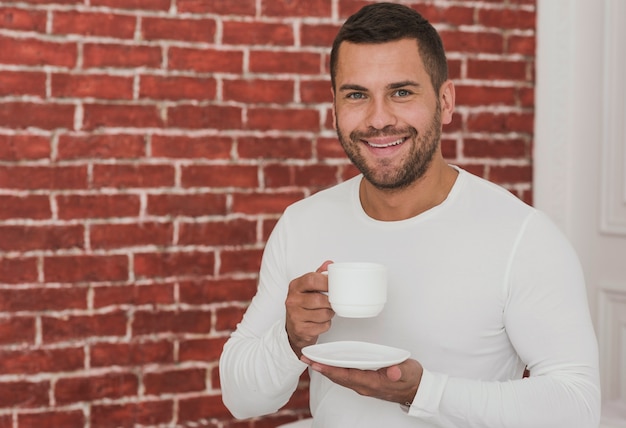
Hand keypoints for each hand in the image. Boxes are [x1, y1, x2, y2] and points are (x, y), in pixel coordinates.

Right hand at [285, 261, 334, 356]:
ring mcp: (295, 316)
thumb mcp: (307, 288)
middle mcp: (292, 300)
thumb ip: (318, 275)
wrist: (293, 328)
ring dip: (329, 314)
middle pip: (320, 299)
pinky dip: (325, 324)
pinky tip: (319, 322)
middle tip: (330, 302)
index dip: (326, 282)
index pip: (312, 280)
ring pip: (324, 314)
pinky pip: (323, 326)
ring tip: (324, 312)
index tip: (335, 285)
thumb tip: (328, 264)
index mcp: (295, 286)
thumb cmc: (302, 305)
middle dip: (330, 302)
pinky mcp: (301, 329)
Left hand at [301, 357, 422, 405]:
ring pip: (340, 377)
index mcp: (372, 382)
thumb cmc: (411, 379)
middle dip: (321, 368)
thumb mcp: (408, 372)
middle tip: (305, 358)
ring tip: (311, 361)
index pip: (346, 375)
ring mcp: (363, 386)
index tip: (316, 363)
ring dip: (325, 369)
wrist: (417, 391)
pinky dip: (334, 370)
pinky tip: (328, 365)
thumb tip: (393, 371)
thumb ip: (400, 372)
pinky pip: (345, 377)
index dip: (330, 369)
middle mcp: (364, 386)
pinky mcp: (365, 382)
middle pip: (338, 377)